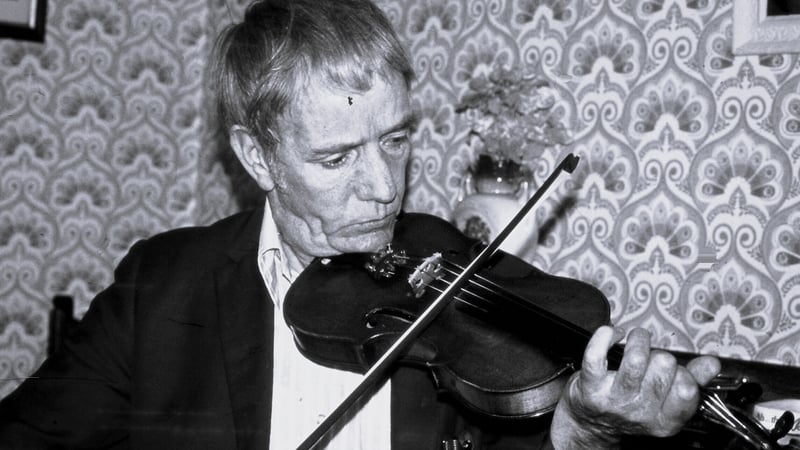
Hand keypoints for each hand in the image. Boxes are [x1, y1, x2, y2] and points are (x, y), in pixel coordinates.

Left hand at [548, 326, 720, 448]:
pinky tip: (612, 334)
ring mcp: (614, 399)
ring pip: (635, 360)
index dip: (684, 373)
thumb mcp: (665, 401)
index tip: (676, 370)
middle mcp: (640, 412)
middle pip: (663, 367)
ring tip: (636, 340)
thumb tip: (712, 364)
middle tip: (651, 358)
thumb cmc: (630, 405)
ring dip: (638, 340)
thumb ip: (692, 381)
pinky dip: (605, 337)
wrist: (590, 422)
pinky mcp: (590, 386)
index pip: (686, 389)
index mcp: (664, 420)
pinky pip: (596, 356)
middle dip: (660, 355)